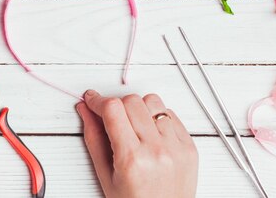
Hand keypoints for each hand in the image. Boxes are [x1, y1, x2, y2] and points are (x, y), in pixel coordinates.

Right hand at [77, 91, 197, 197]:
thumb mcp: (105, 175)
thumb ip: (93, 138)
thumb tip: (85, 109)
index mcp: (132, 159)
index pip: (113, 109)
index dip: (98, 100)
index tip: (92, 100)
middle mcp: (157, 150)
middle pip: (132, 101)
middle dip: (117, 106)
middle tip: (111, 119)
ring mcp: (177, 147)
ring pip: (153, 102)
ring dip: (138, 109)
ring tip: (134, 127)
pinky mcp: (190, 147)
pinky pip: (171, 114)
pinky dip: (157, 118)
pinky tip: (150, 134)